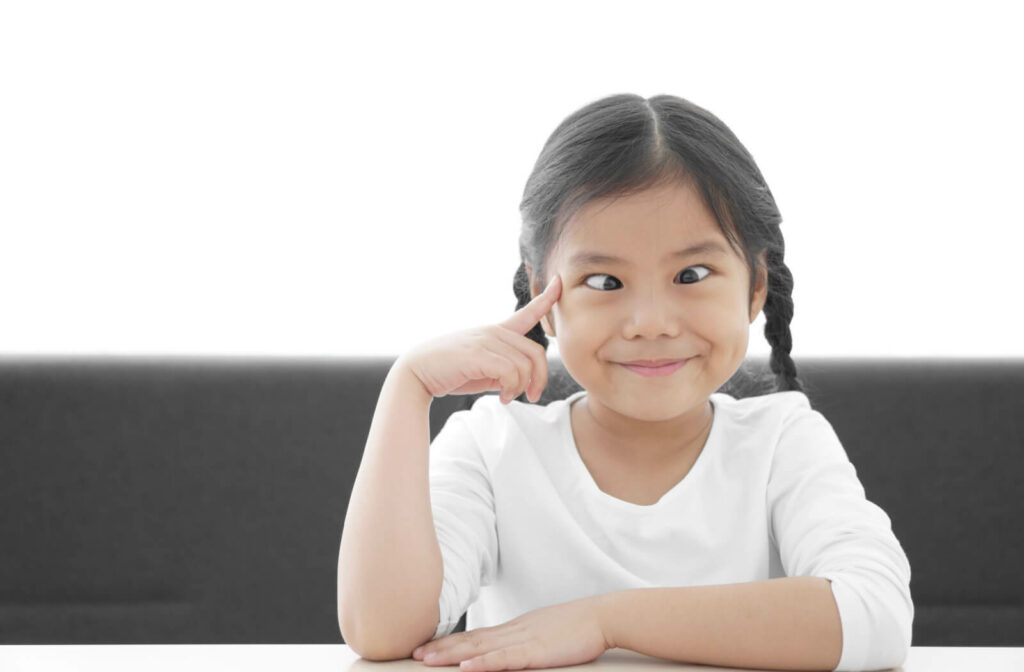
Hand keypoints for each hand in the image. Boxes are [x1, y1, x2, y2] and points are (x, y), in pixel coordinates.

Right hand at [400, 274, 561, 402]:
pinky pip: (512, 372)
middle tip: (532, 396)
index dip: (546, 298)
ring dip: (522, 387)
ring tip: (508, 397)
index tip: (560, 282)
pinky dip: (512, 389)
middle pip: (537, 352)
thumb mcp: (483, 370)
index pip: (527, 312)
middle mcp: (494, 332)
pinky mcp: (479, 354)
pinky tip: (503, 397)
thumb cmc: (450, 372)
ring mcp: (486, 340)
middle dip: (540, 378)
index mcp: (496, 332)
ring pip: (526, 365)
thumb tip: (521, 380)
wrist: (417, 373)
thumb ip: (503, 370)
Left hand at [411, 594, 613, 670]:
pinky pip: (506, 659)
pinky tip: (467, 668)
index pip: (476, 636)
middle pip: (471, 641)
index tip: (427, 647)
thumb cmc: (579, 626)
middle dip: (440, 649)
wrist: (603, 616)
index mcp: (516, 628)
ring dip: (451, 656)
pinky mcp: (537, 652)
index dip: (450, 642)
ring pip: (480, 649)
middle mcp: (514, 631)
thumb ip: (526, 641)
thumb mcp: (546, 632)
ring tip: (427, 661)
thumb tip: (511, 650)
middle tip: (414, 655)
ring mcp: (523, 640)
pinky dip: (484, 664)